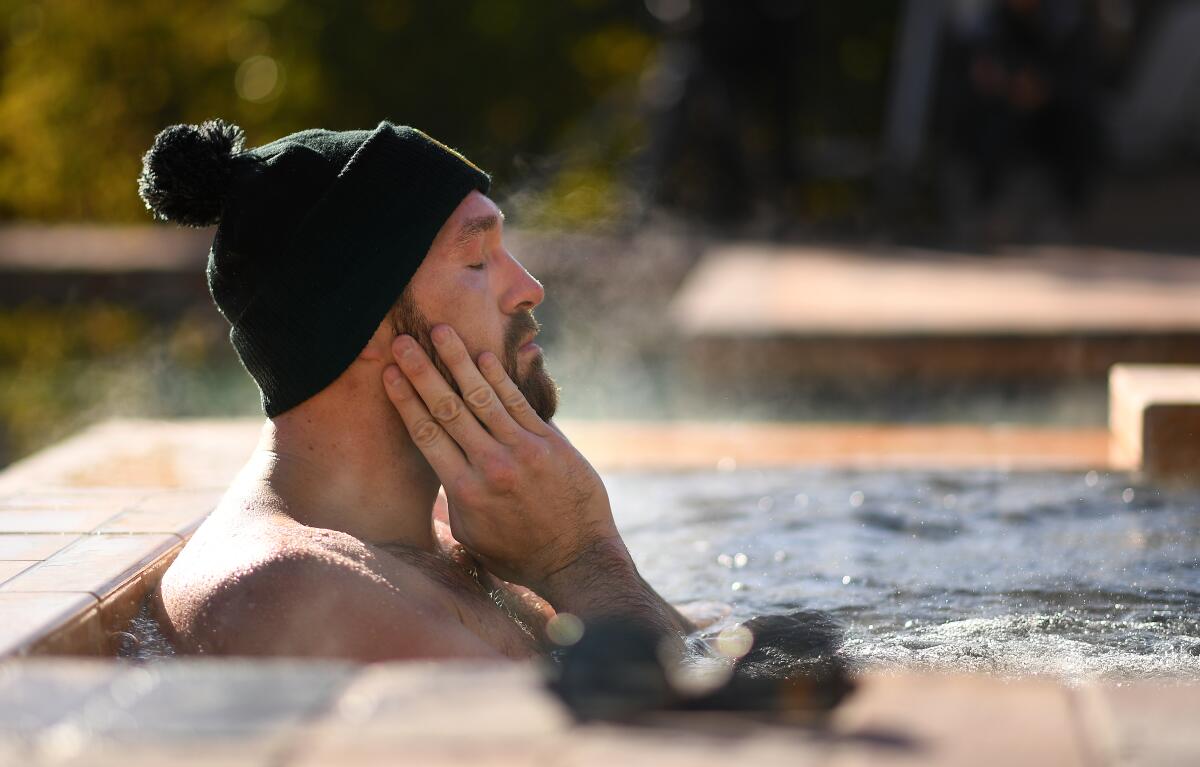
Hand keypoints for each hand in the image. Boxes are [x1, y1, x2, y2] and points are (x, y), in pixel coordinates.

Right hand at [382, 325, 626, 591]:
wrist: (578, 559)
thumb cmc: (519, 554)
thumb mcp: (472, 536)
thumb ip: (452, 500)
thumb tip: (435, 469)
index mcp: (465, 491)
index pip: (427, 435)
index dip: (406, 401)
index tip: (389, 374)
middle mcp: (491, 466)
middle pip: (448, 409)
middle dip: (423, 372)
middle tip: (404, 341)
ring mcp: (523, 451)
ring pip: (482, 397)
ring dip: (459, 361)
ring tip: (441, 332)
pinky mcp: (550, 443)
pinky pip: (518, 402)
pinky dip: (499, 377)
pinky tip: (483, 355)